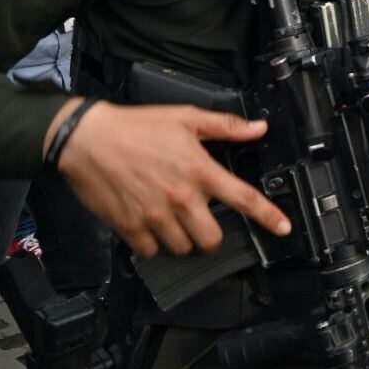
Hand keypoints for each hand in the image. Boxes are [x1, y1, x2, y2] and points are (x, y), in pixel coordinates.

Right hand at [49, 99, 290, 256]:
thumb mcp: (186, 118)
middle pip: (212, 238)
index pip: (244, 199)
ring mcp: (155, 216)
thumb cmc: (136, 127)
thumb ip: (225, 126)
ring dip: (182, 238)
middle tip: (201, 219)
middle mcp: (181, 198)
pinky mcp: (130, 227)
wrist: (86, 139)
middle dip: (211, 234)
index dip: (268, 216)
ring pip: (183, 248)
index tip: (283, 228)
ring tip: (172, 217)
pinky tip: (150, 222)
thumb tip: (258, 128)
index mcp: (200, 171)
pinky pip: (152, 250)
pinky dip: (154, 242)